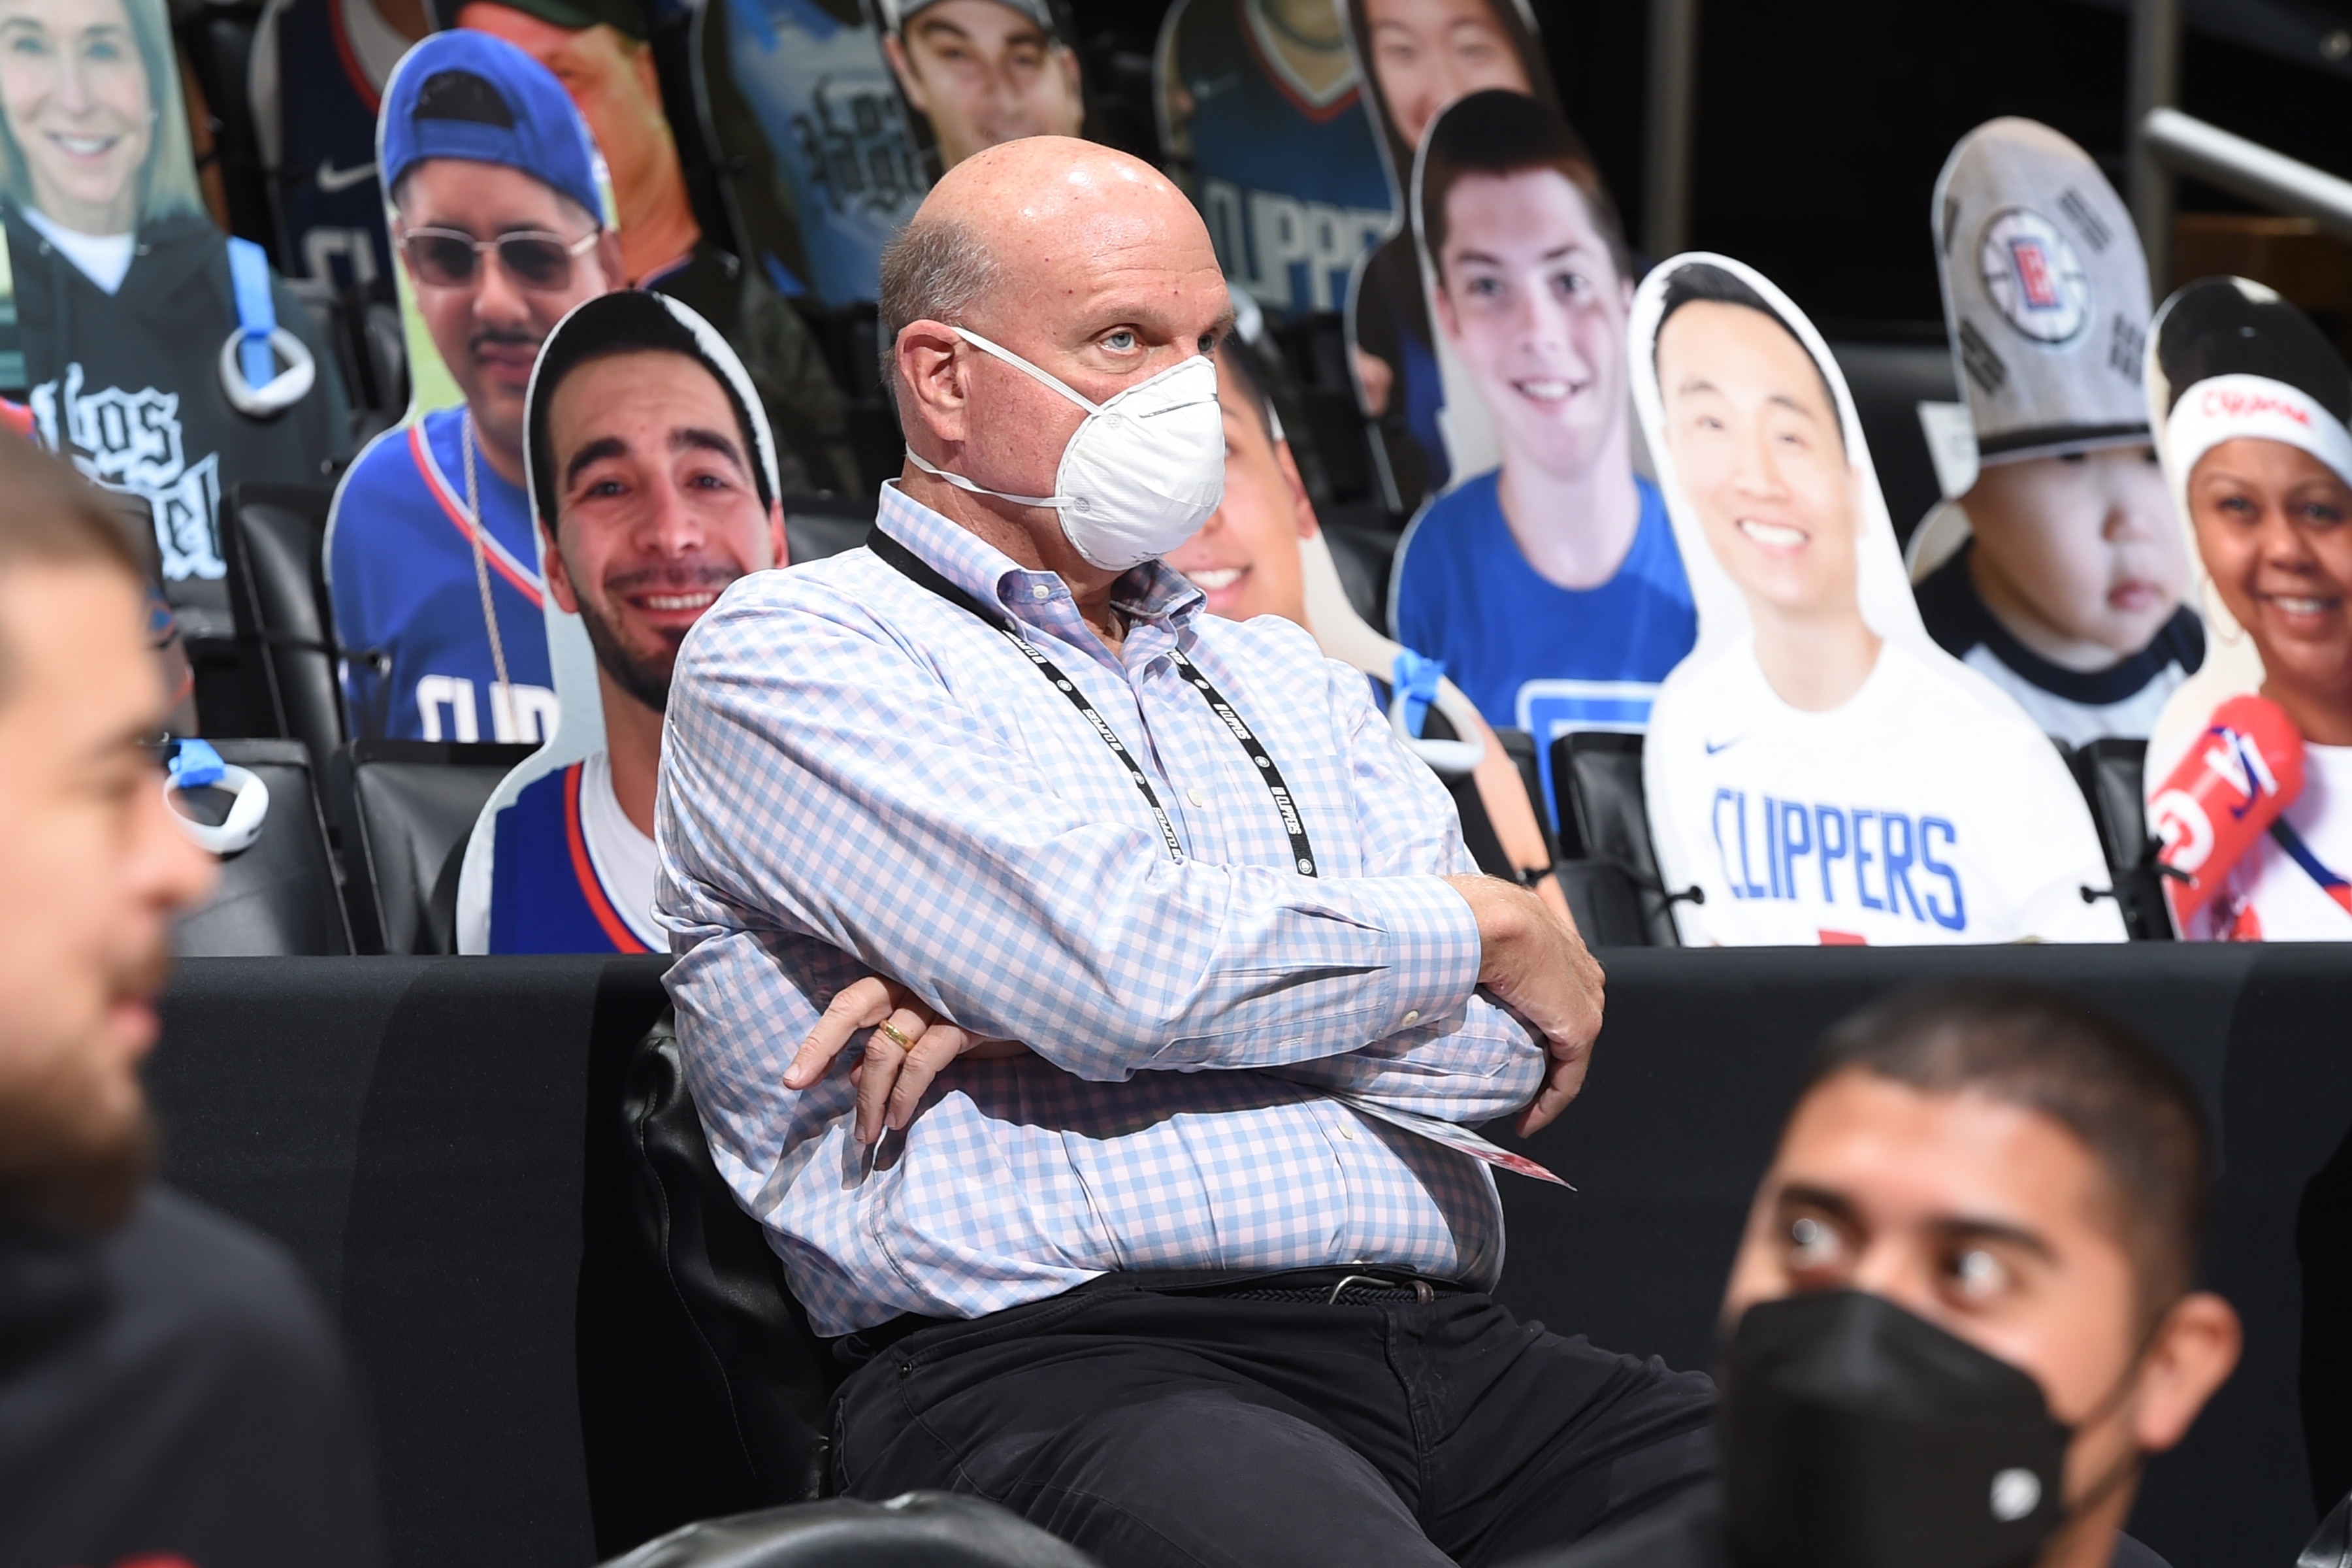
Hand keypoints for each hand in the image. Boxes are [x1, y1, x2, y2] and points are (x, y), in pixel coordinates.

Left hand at [783, 976, 1027, 1143]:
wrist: (1042, 997)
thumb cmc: (982, 1010)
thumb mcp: (932, 1027)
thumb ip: (894, 1045)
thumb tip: (855, 1075)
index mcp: (902, 976)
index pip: (849, 1001)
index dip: (820, 1037)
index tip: (793, 1078)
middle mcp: (915, 980)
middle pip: (856, 1007)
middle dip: (822, 1046)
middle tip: (798, 1085)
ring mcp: (941, 998)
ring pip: (886, 1047)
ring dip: (870, 1096)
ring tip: (865, 1132)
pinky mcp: (967, 1021)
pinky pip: (923, 1062)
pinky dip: (905, 1094)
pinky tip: (899, 1119)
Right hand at [1443, 873, 1604, 1136]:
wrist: (1478, 920)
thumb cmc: (1458, 916)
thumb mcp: (1466, 927)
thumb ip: (1467, 945)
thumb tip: (1431, 959)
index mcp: (1548, 935)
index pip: (1549, 984)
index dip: (1530, 1018)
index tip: (1507, 1044)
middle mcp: (1574, 962)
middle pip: (1563, 1016)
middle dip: (1542, 1052)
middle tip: (1513, 1086)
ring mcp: (1583, 994)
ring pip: (1569, 1049)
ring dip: (1545, 1083)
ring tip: (1520, 1110)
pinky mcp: (1581, 1024)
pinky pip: (1570, 1075)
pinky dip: (1550, 1102)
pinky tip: (1530, 1122)